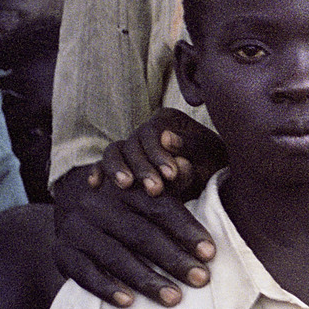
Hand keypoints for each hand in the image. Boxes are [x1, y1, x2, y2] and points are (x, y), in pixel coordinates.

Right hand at [52, 162, 214, 308]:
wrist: (76, 218)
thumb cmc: (129, 213)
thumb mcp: (147, 195)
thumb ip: (172, 188)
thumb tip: (193, 167)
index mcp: (123, 189)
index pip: (159, 208)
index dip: (186, 230)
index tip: (210, 253)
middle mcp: (97, 205)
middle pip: (140, 233)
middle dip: (174, 258)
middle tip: (201, 279)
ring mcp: (76, 229)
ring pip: (116, 256)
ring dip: (147, 279)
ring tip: (174, 298)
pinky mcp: (62, 253)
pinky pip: (84, 273)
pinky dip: (107, 288)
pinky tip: (129, 303)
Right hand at [96, 108, 223, 202]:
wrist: (211, 180)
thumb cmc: (213, 164)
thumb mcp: (210, 155)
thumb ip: (190, 146)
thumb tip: (166, 138)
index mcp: (168, 119)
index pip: (154, 132)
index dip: (159, 153)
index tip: (171, 175)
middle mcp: (147, 129)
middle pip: (133, 142)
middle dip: (142, 167)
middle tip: (155, 189)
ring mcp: (132, 145)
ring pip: (114, 150)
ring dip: (117, 168)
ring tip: (125, 185)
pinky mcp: (121, 164)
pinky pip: (102, 164)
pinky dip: (98, 171)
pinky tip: (94, 184)